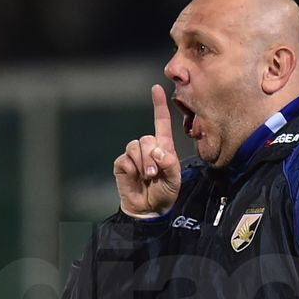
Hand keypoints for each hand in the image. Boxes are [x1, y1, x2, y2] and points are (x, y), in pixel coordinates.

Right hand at [113, 84, 180, 217]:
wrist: (149, 209)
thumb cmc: (164, 193)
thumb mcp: (175, 179)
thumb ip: (170, 163)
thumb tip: (157, 150)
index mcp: (164, 147)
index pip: (161, 122)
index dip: (159, 105)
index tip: (156, 89)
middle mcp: (148, 148)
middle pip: (147, 138)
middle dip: (151, 156)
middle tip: (154, 173)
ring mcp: (134, 155)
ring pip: (135, 146)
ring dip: (143, 163)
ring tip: (147, 177)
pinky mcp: (123, 164)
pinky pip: (125, 159)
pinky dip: (132, 169)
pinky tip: (135, 177)